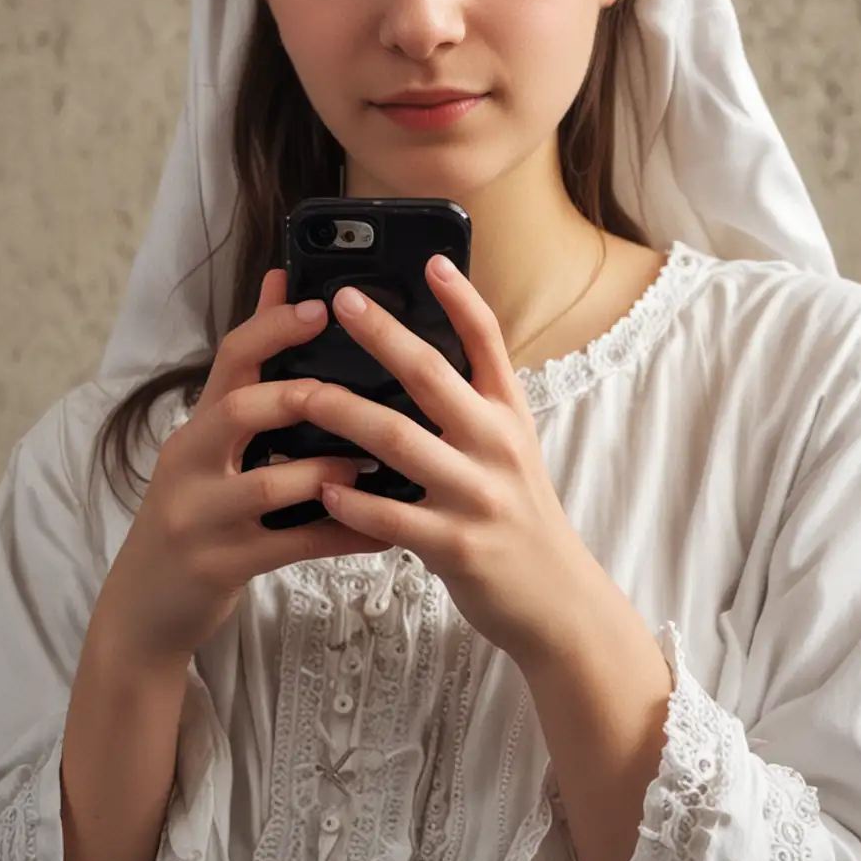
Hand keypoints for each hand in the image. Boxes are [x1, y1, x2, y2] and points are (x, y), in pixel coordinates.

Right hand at [92, 268, 393, 672]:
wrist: (141, 607)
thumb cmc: (194, 513)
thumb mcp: (208, 448)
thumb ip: (247, 376)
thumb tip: (279, 286)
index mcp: (195, 428)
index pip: (227, 361)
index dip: (272, 328)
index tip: (319, 303)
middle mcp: (189, 464)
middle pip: (238, 409)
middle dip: (296, 395)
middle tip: (347, 390)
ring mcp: (201, 517)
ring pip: (267, 484)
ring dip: (326, 470)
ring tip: (374, 463)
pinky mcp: (219, 567)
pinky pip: (291, 547)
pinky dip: (341, 536)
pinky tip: (383, 533)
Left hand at [300, 255, 602, 666]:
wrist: (557, 600)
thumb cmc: (516, 515)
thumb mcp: (509, 450)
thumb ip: (470, 408)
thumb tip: (414, 359)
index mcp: (508, 414)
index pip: (488, 342)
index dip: (460, 298)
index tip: (430, 259)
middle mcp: (496, 444)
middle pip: (432, 376)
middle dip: (383, 334)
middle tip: (342, 301)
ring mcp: (477, 494)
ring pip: (400, 441)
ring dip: (345, 414)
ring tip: (303, 394)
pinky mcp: (457, 545)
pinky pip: (394, 518)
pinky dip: (355, 502)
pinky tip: (323, 488)